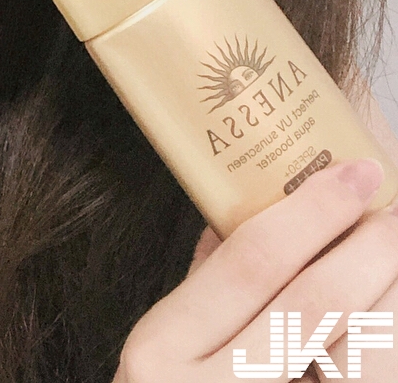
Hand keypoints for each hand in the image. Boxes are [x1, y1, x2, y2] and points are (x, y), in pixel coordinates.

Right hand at [113, 160, 397, 381]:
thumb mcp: (160, 349)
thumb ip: (201, 286)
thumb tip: (242, 216)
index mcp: (162, 353)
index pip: (251, 264)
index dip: (311, 213)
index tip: (352, 175)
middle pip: (317, 305)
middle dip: (371, 248)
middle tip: (395, 206)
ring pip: (362, 359)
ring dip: (394, 302)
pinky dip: (386, 352)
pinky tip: (391, 320)